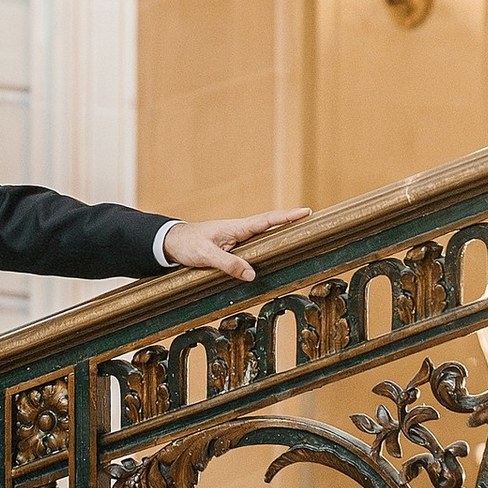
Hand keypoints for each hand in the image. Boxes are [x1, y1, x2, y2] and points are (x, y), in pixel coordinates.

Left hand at [161, 207, 306, 282]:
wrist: (171, 243)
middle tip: (315, 221)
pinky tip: (279, 253)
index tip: (306, 211)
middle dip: (292, 223)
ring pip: (265, 237)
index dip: (287, 216)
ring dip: (282, 235)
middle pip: (272, 226)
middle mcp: (241, 231)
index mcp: (237, 227)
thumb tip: (253, 275)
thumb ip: (228, 264)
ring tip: (304, 237)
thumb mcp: (206, 255)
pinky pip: (256, 248)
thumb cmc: (187, 244)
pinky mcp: (234, 249)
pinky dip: (269, 248)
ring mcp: (238, 239)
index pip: (267, 220)